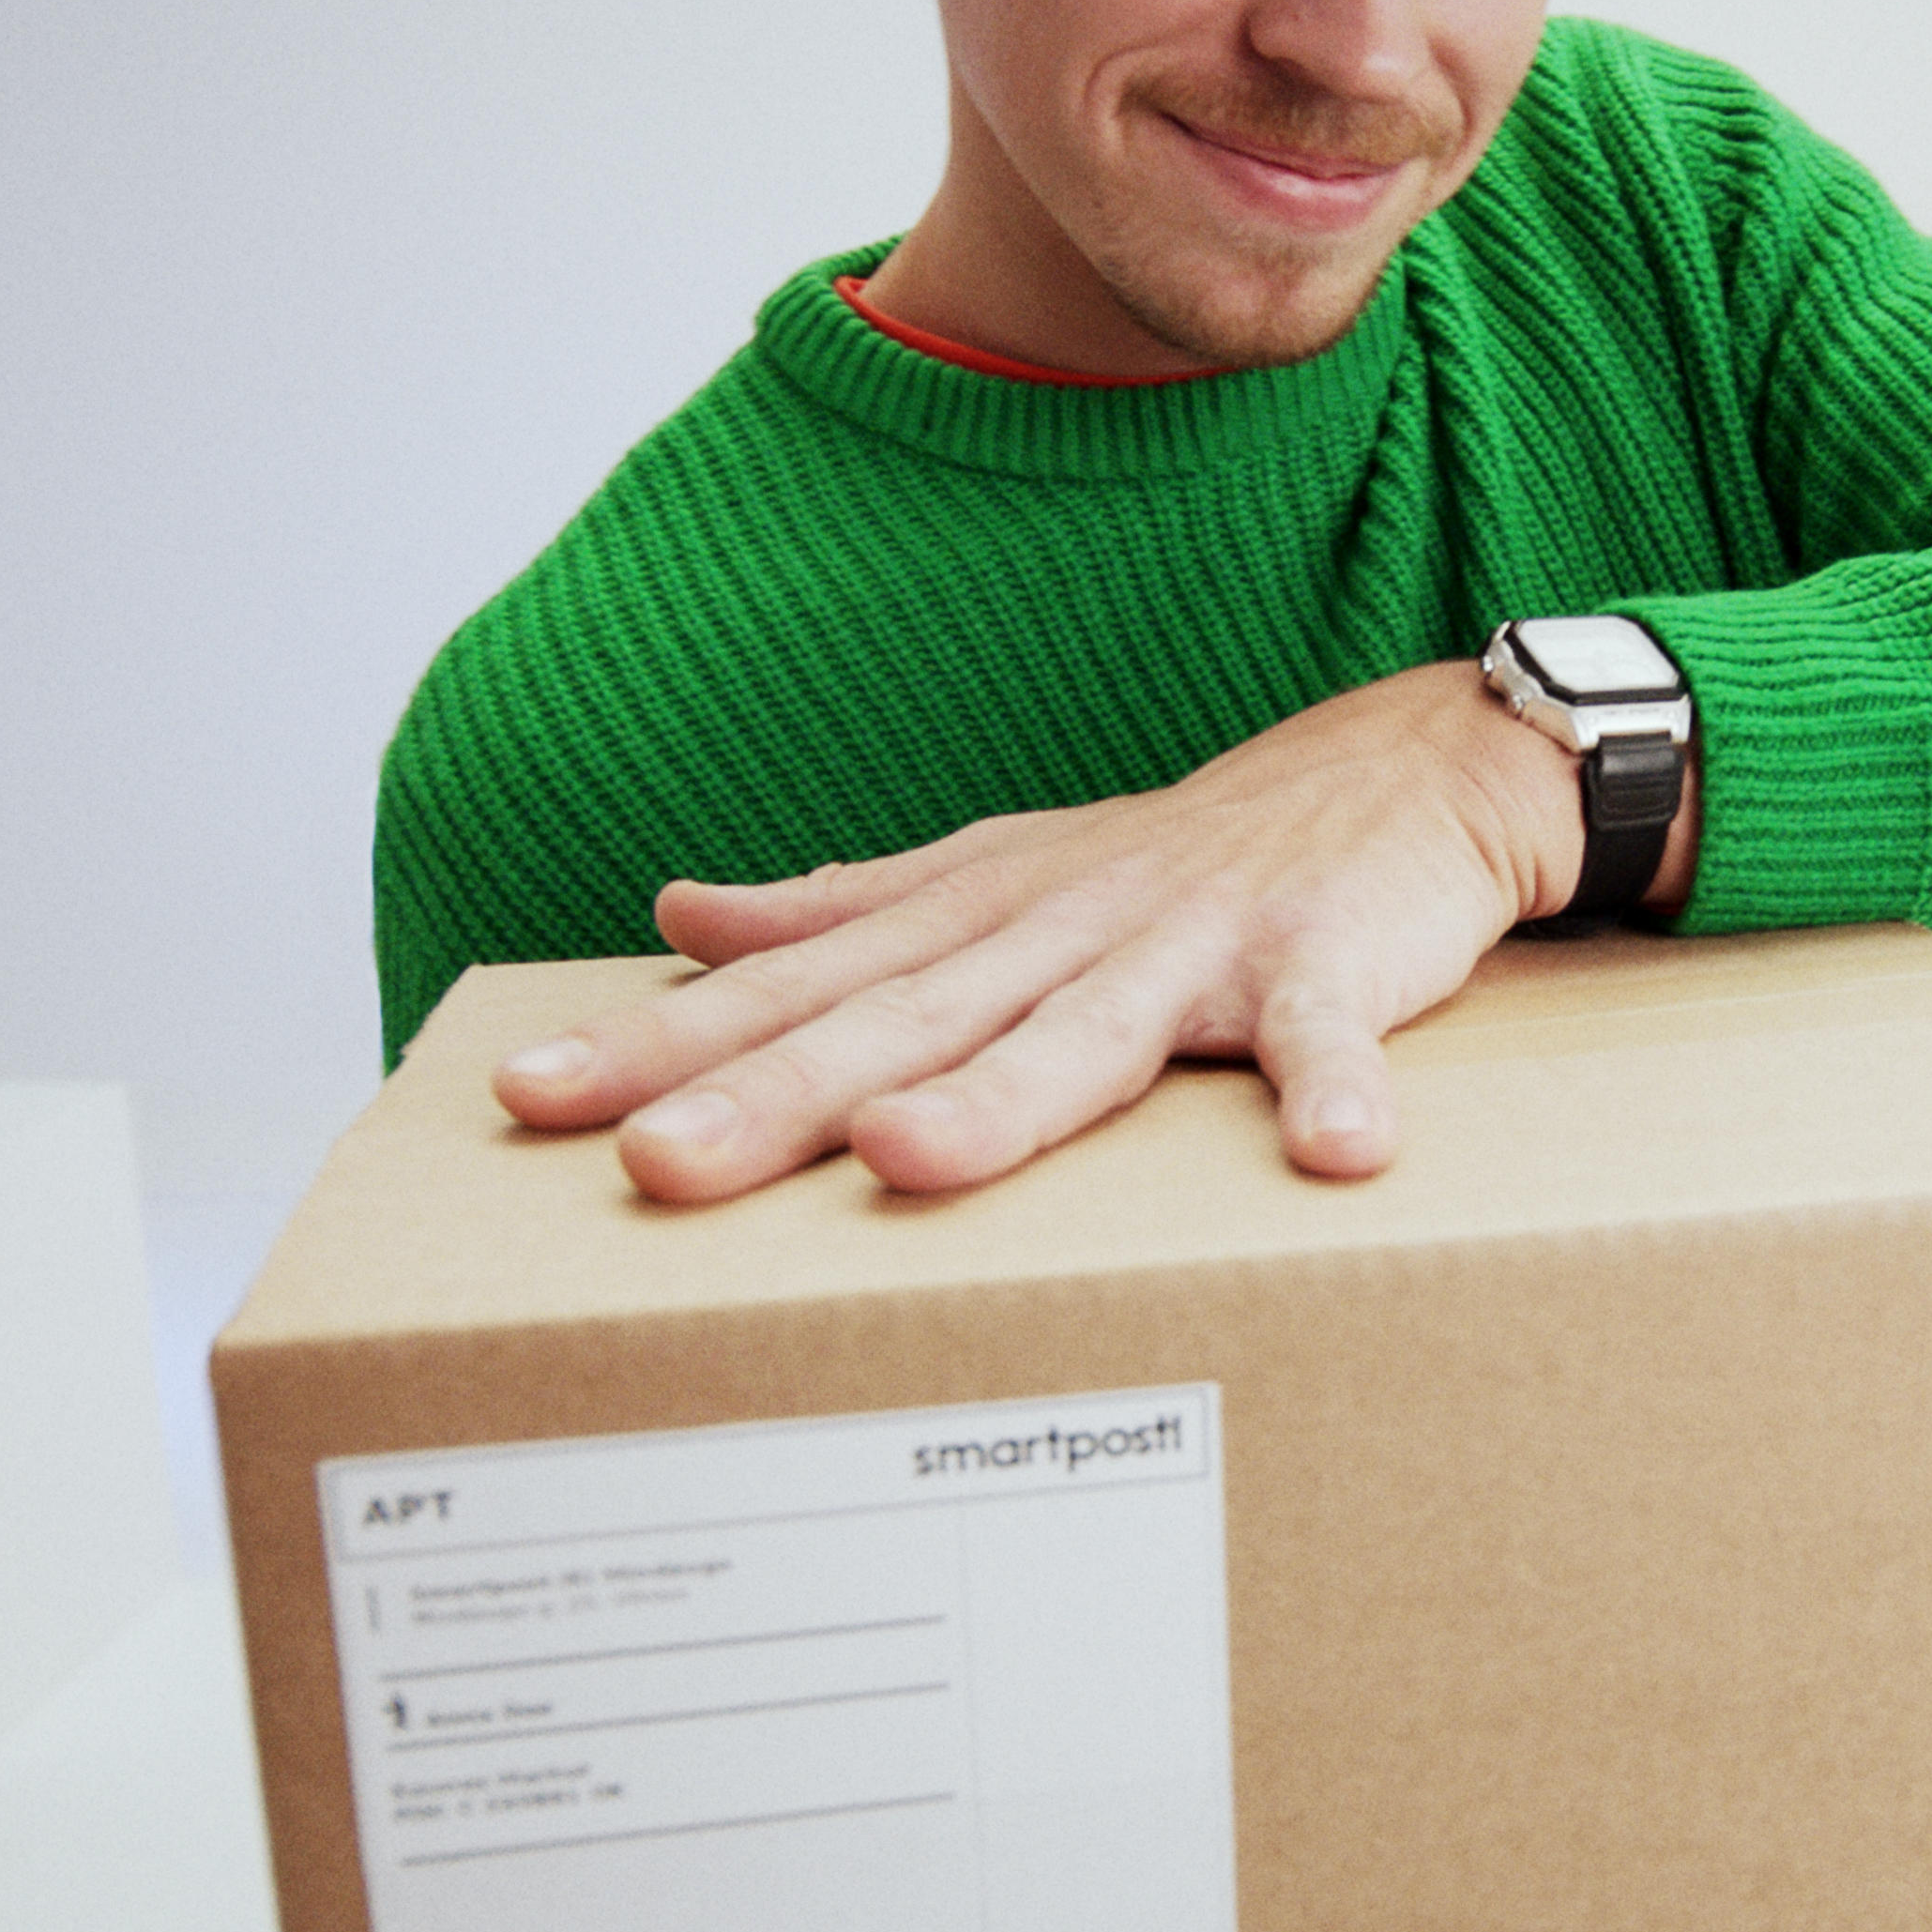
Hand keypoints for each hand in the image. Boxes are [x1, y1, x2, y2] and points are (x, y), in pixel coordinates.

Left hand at [491, 665, 1644, 1203]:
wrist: (1406, 769)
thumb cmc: (1182, 858)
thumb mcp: (997, 875)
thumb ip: (841, 911)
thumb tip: (680, 921)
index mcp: (971, 919)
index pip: (788, 993)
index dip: (656, 1044)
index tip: (525, 1100)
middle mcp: (1056, 930)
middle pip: (897, 1025)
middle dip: (770, 1094)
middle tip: (652, 1161)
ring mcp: (1192, 948)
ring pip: (1081, 1036)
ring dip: (1000, 1097)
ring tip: (907, 1160)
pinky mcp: (1330, 966)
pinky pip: (1333, 1038)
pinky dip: (1336, 1087)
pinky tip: (1334, 1152)